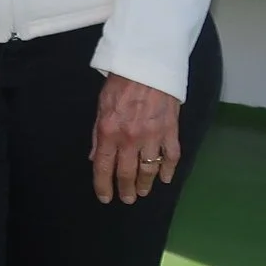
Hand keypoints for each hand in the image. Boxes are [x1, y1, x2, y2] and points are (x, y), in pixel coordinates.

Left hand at [91, 73, 182, 203]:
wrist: (149, 66)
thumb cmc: (120, 84)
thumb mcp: (101, 107)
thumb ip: (97, 135)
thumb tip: (94, 158)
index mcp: (109, 132)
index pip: (103, 167)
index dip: (103, 185)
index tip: (105, 197)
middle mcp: (130, 138)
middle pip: (127, 173)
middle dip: (125, 189)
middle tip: (127, 199)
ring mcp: (153, 136)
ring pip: (149, 169)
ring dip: (146, 184)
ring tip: (142, 191)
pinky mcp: (171, 131)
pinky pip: (171, 157)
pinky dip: (169, 170)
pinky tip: (166, 179)